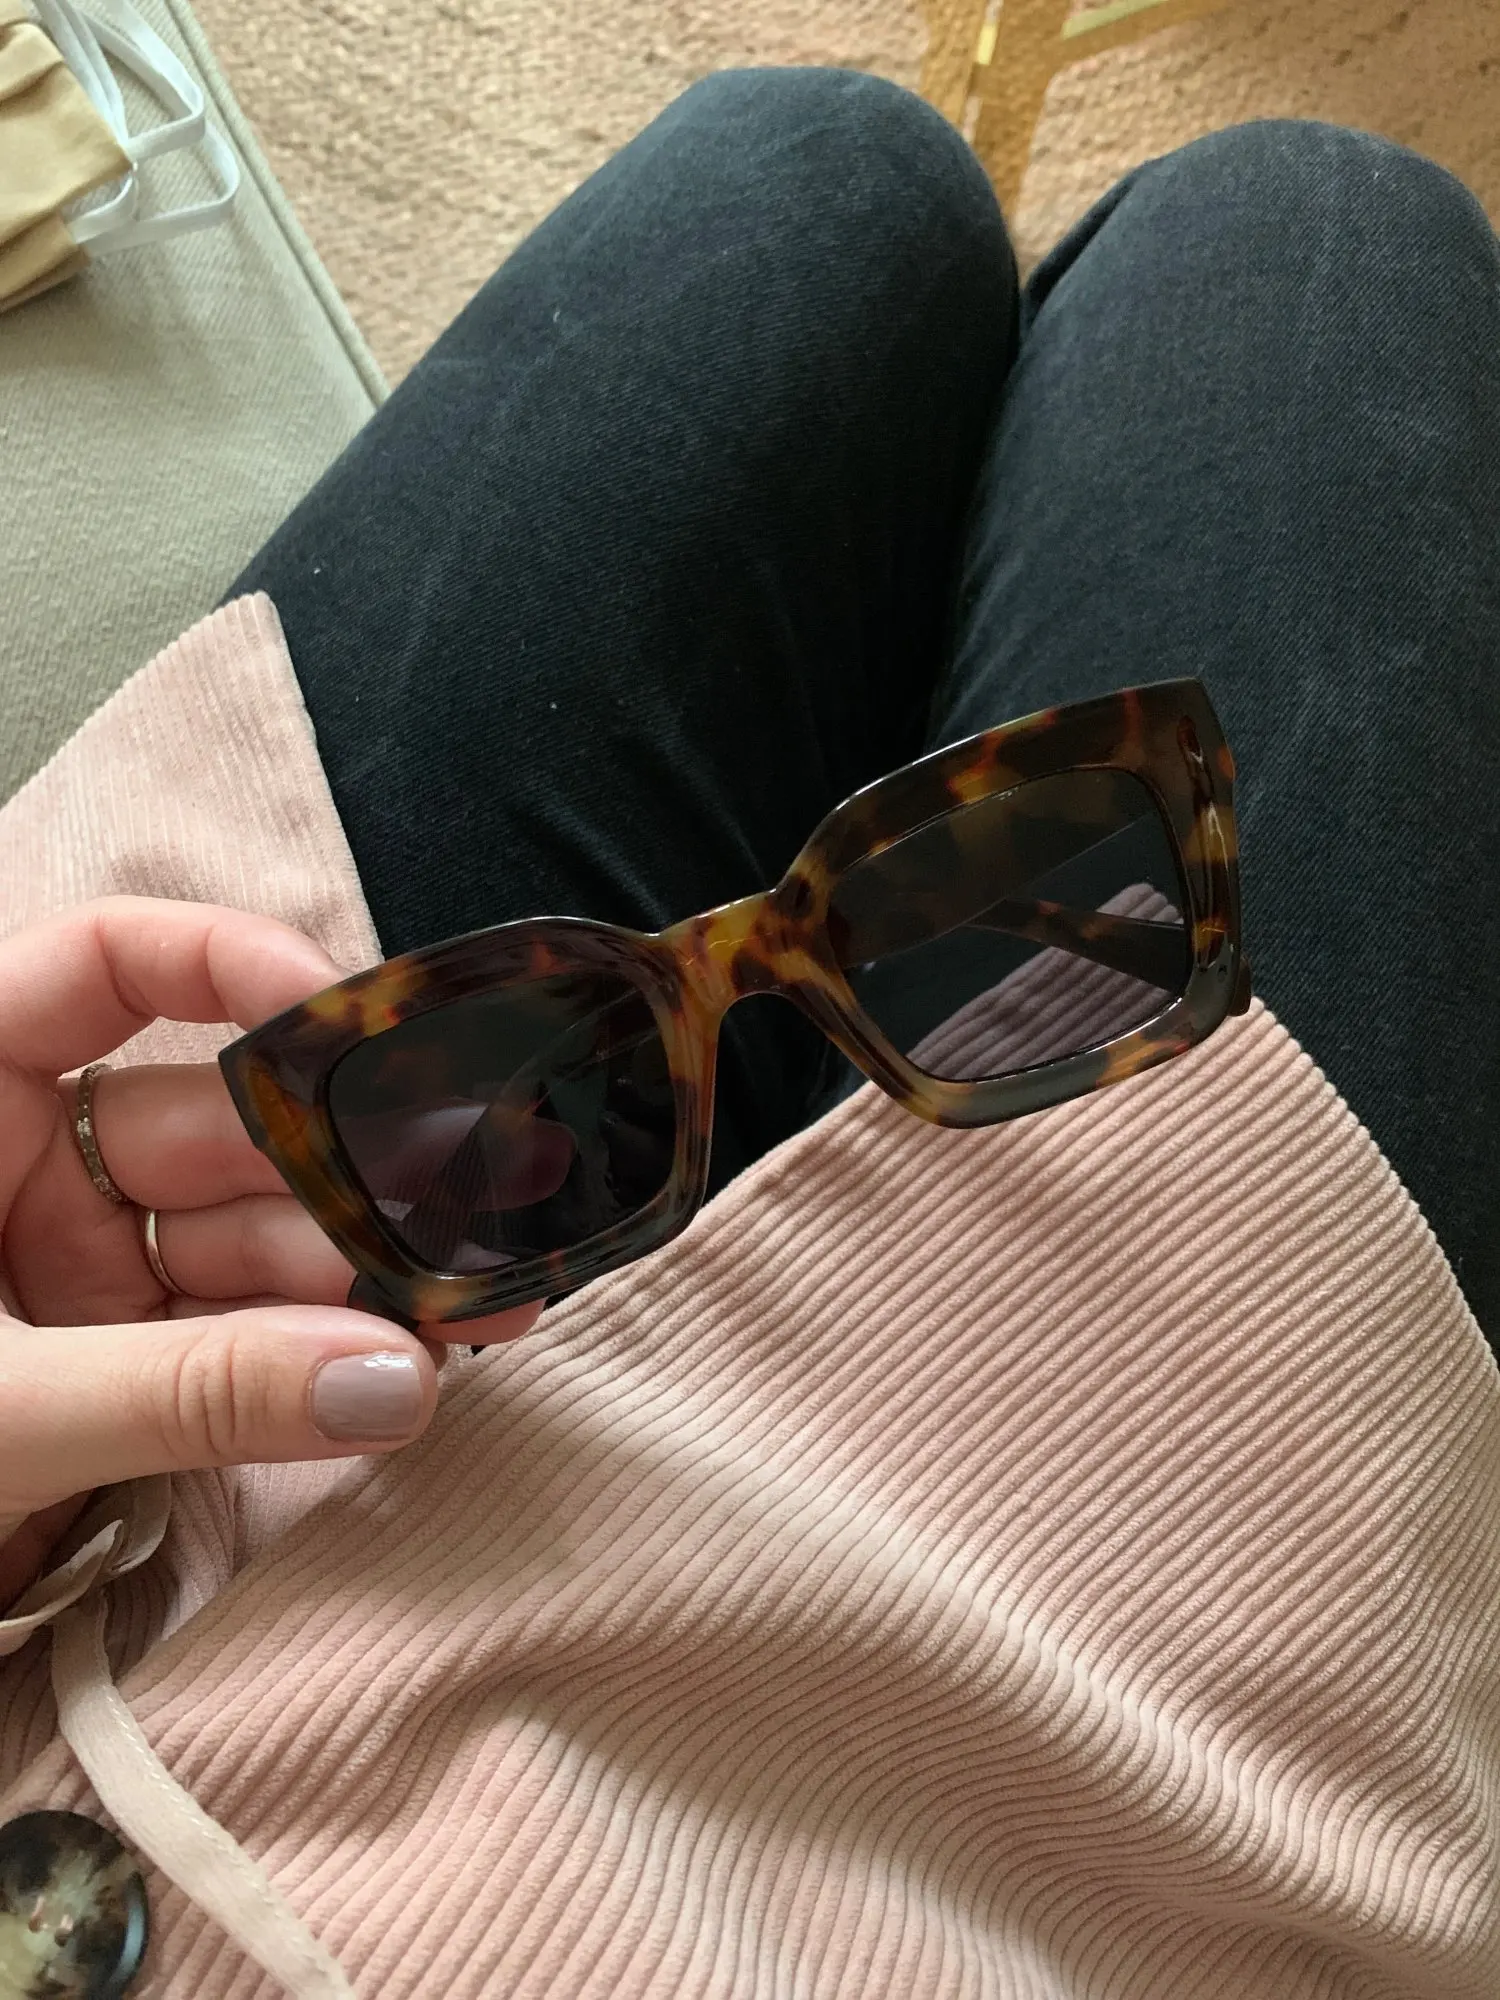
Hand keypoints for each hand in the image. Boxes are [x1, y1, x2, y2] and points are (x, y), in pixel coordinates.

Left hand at [0, 897, 541, 1608]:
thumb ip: (184, 1392)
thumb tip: (392, 1381)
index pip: (98, 970)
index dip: (226, 965)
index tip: (346, 1017)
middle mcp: (21, 1164)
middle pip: (215, 1124)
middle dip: (343, 1171)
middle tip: (470, 1207)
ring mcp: (75, 1269)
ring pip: (248, 1240)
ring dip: (356, 1281)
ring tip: (469, 1321)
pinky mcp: (117, 1366)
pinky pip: (241, 1338)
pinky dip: (320, 1360)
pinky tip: (410, 1372)